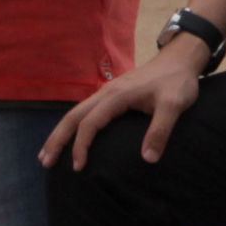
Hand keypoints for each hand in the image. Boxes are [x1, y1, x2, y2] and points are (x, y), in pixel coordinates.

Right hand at [41, 38, 209, 168]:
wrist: (180, 59)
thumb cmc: (177, 82)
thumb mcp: (174, 105)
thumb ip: (161, 131)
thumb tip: (148, 159)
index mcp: (117, 96)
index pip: (90, 123)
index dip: (81, 146)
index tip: (78, 167)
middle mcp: (106, 92)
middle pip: (72, 116)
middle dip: (57, 139)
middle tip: (45, 162)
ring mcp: (107, 91)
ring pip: (75, 112)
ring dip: (61, 133)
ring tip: (48, 154)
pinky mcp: (112, 94)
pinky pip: (85, 110)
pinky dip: (73, 125)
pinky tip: (71, 137)